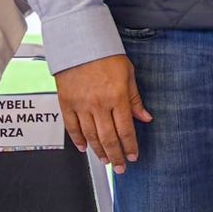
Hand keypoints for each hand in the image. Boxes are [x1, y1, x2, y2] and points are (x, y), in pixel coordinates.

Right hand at [55, 55, 151, 172]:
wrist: (80, 44)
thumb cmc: (106, 55)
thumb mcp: (129, 74)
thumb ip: (135, 99)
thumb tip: (145, 117)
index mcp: (117, 97)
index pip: (126, 129)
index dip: (130, 146)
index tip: (133, 156)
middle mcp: (99, 104)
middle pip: (108, 138)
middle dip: (116, 156)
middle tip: (121, 167)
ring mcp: (81, 105)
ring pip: (91, 136)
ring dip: (99, 151)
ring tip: (106, 161)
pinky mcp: (66, 103)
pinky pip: (72, 127)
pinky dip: (78, 140)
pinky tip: (84, 148)